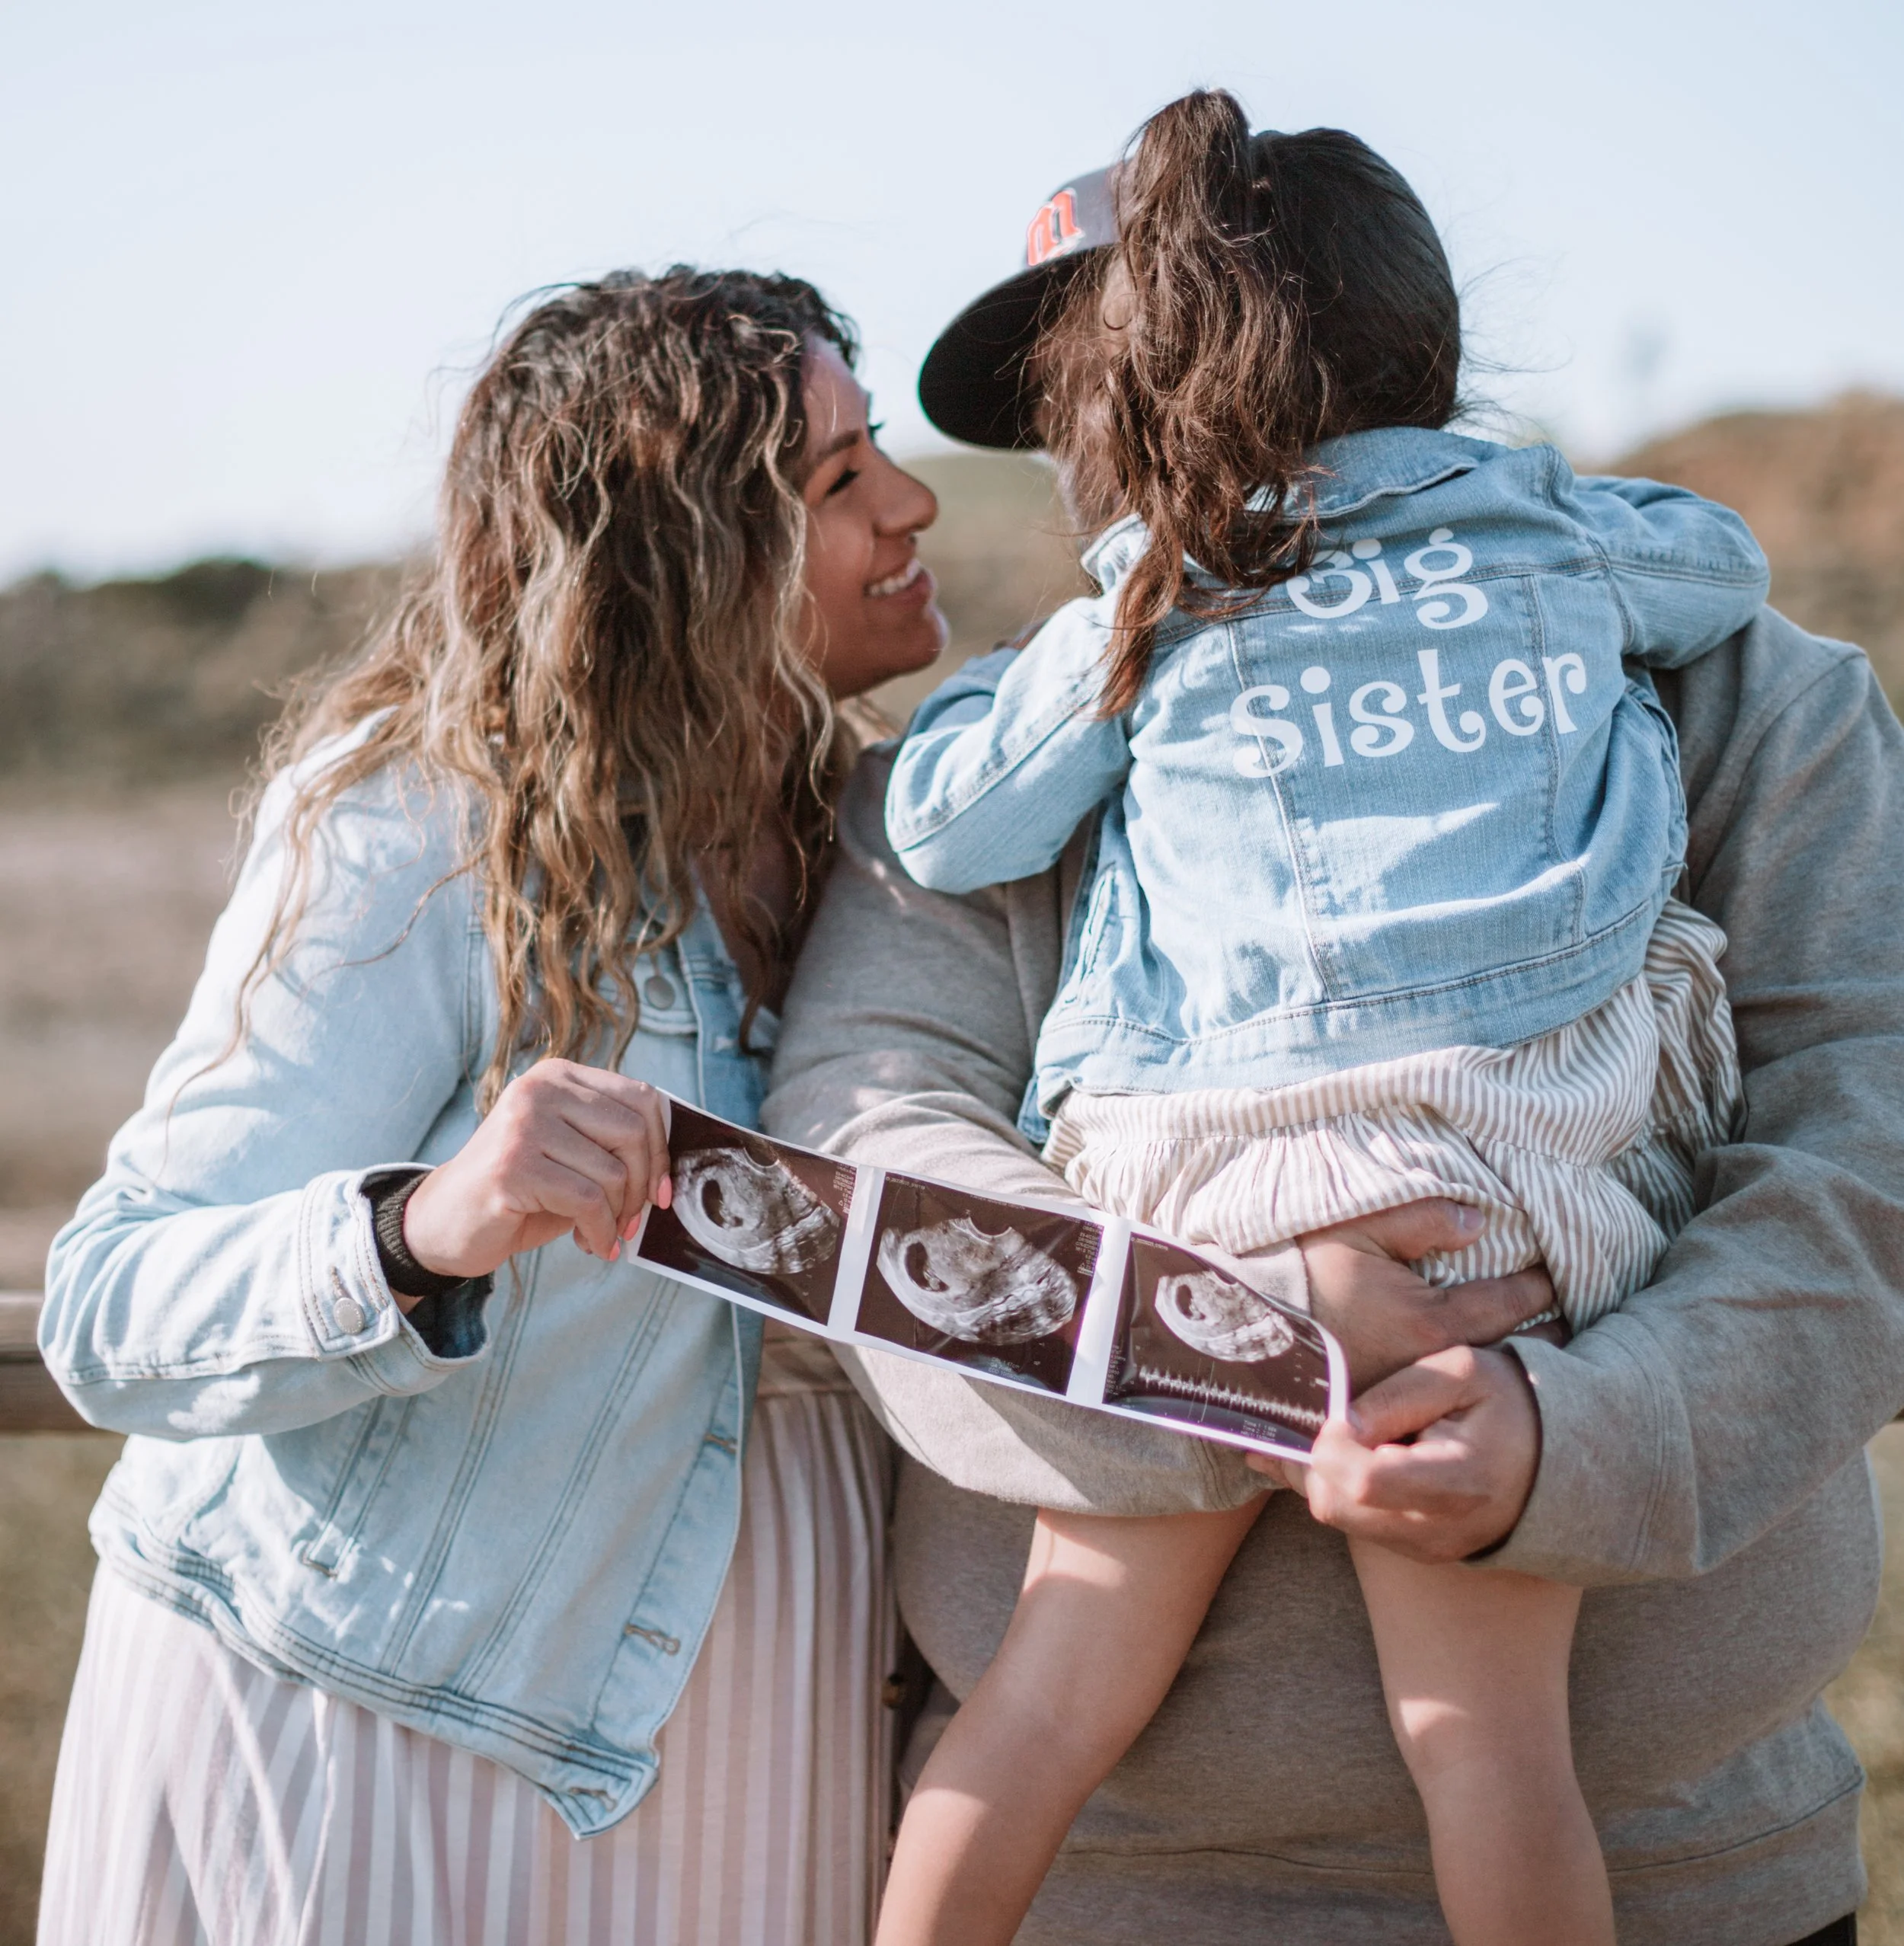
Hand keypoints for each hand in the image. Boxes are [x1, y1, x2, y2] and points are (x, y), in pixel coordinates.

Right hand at [400, 1060, 670, 1286]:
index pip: (642, 1098)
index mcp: (559, 1077)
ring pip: (612, 1171)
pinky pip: (587, 1201)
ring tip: (599, 1234)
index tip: (659, 1191)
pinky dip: (599, 1231)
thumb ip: (612, 1145)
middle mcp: (540, 1090)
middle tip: (630, 1221)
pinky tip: (589, 1244)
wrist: (444, 1223)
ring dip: (616, 1216)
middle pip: (633, 1132)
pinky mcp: (514, 1166)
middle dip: (641, 1186)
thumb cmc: (519, 1192)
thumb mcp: (571, 1155)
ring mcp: (524, 1125)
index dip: (661, 1148)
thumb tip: (668, 1170)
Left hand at [1271, 1345, 1541, 1562]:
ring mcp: (1429, 1548)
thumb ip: (1397, 1395)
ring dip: (1327, 1474)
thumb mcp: (1461, 1372)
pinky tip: (1364, 1457)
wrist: (1558, 1458)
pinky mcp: (1420, 1551)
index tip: (1341, 1412)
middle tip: (1335, 1420)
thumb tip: (1338, 1424)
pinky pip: (1356, 1523)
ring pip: (1337, 1516)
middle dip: (1317, 1459)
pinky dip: (1345, 1490)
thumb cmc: (1508, 1402)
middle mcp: (1440, 1529)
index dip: (1332, 1444)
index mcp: (1458, 1481)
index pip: (1363, 1481)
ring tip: (1354, 1436)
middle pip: (1334, 1505)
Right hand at [1299, 1199, 1559, 1390]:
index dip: (1539, 1287)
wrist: (1238, 1328)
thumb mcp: (1356, 1226)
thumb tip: (1477, 1221)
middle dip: (1538, 1340)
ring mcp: (1401, 1398)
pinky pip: (1433, 1405)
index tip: (1558, 1277)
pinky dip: (1457, 1395)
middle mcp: (1425, 1369)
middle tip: (1568, 1330)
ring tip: (1531, 1357)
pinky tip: (1467, 1390)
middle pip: (1503, 1355)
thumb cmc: (1298, 1272)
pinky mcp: (1374, 1413)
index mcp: (1431, 1322)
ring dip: (1502, 1368)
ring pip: (1471, 1385)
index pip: (1507, 1303)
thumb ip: (1421, 1217)